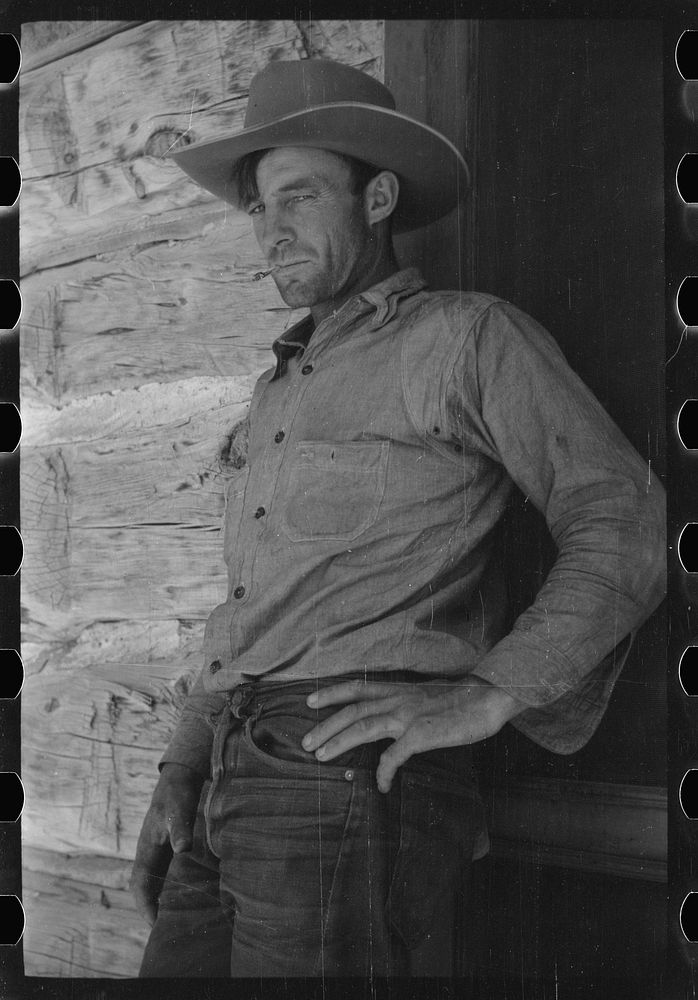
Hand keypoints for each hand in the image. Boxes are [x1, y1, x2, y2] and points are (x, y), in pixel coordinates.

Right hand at [129, 762, 203, 925]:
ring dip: (157, 898)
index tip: (154, 923)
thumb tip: (182, 848)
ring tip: (170, 918)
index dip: (144, 905)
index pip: (140, 884)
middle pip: (144, 886)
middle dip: (149, 907)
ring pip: (152, 880)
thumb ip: (180, 828)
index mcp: (146, 848)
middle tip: (162, 928)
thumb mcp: (179, 810)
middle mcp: (148, 851)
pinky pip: (162, 872)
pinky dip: (166, 885)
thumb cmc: (177, 794)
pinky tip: (179, 892)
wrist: (178, 777)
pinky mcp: (166, 845)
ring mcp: (156, 848)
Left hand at [302, 676, 523, 792]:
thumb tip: (392, 719)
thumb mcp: (425, 696)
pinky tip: (381, 785)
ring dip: (337, 742)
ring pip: (362, 727)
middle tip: (305, 743)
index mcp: (398, 690)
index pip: (357, 688)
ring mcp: (407, 716)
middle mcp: (397, 699)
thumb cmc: (460, 701)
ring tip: (320, 757)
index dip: (331, 693)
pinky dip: (383, 772)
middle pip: (352, 710)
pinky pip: (393, 757)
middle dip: (325, 726)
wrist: (486, 699)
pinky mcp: (420, 735)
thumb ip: (405, 704)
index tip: (310, 700)